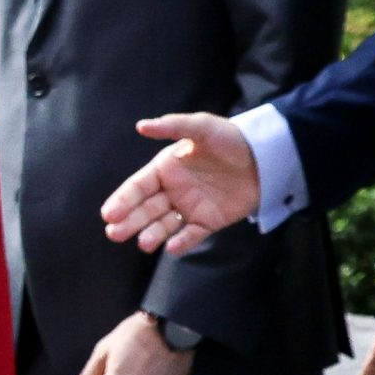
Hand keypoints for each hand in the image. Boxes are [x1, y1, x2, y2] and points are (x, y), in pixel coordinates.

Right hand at [101, 113, 258, 255]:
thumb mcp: (201, 127)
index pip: (137, 187)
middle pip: (145, 209)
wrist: (266, 156)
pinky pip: (192, 234)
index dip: (122, 200)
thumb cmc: (230, 138)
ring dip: (152, 234)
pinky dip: (182, 242)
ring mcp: (190, 207)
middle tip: (114, 233)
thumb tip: (141, 126)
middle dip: (129, 222)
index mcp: (165, 169)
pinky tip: (171, 248)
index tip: (109, 214)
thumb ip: (172, 126)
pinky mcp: (209, 220)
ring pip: (164, 224)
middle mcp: (172, 190)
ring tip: (143, 244)